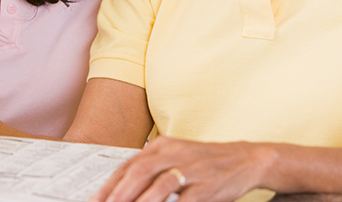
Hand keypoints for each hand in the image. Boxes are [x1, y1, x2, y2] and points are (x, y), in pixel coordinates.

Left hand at [92, 136, 267, 201]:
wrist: (245, 159)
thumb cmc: (205, 162)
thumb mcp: (175, 157)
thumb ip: (151, 169)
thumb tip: (122, 189)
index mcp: (163, 145)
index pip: (129, 165)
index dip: (109, 185)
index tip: (96, 201)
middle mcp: (174, 152)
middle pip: (139, 172)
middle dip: (118, 193)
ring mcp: (191, 169)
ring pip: (159, 185)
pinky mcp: (207, 186)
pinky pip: (184, 201)